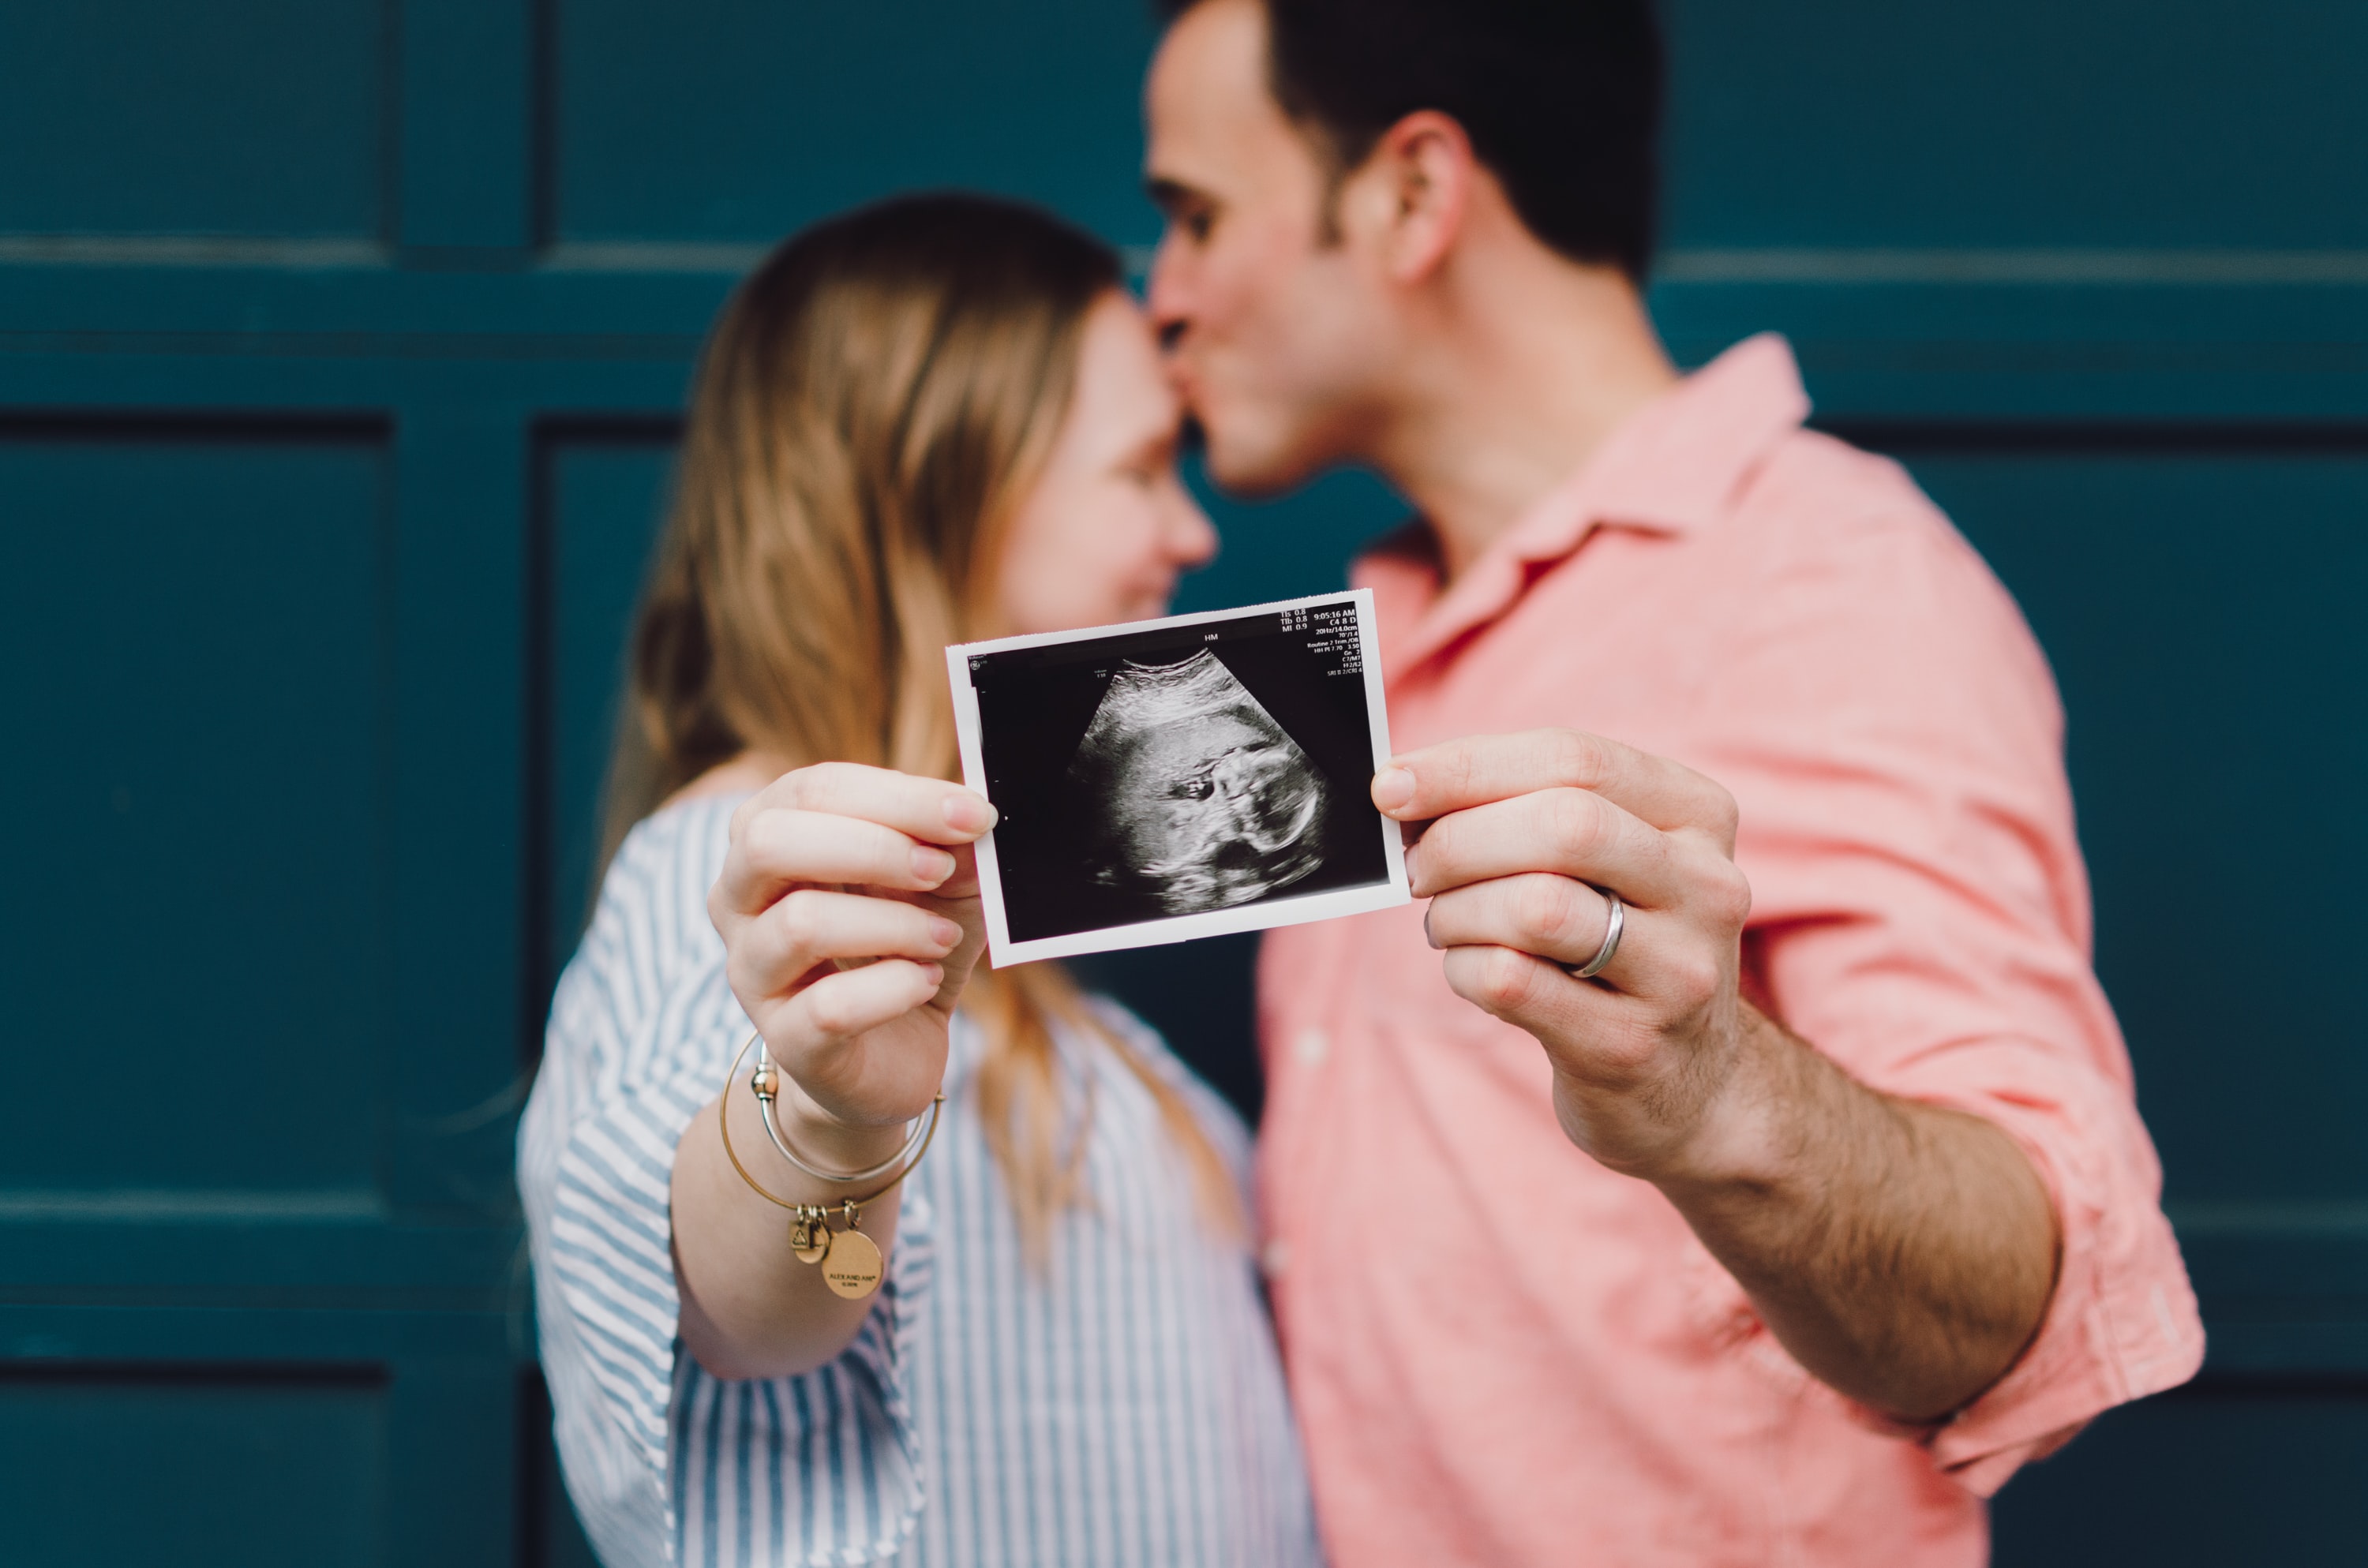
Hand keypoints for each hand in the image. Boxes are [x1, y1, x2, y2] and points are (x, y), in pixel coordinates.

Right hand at [708, 763, 995, 1163]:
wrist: (893, 1054)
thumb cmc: (906, 945)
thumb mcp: (941, 882)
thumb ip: (950, 841)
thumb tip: (971, 811)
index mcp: (767, 837)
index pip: (813, 790)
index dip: (898, 796)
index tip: (972, 814)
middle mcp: (738, 900)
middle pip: (771, 842)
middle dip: (874, 847)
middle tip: (940, 869)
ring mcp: (752, 973)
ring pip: (800, 924)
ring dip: (893, 923)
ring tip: (942, 938)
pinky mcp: (786, 1040)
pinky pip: (829, 1007)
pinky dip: (894, 988)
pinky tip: (925, 983)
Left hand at [1374, 729, 1754, 1179]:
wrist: (1688, 1083)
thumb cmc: (1618, 944)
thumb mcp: (1608, 863)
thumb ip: (1526, 809)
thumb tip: (1405, 787)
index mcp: (1699, 817)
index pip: (1575, 759)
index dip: (1468, 767)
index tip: (1392, 785)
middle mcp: (1707, 888)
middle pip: (1563, 826)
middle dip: (1460, 840)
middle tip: (1416, 868)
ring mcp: (1679, 974)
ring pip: (1536, 907)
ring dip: (1457, 910)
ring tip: (1447, 923)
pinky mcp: (1630, 1045)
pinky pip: (1513, 982)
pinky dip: (1463, 968)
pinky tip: (1469, 969)